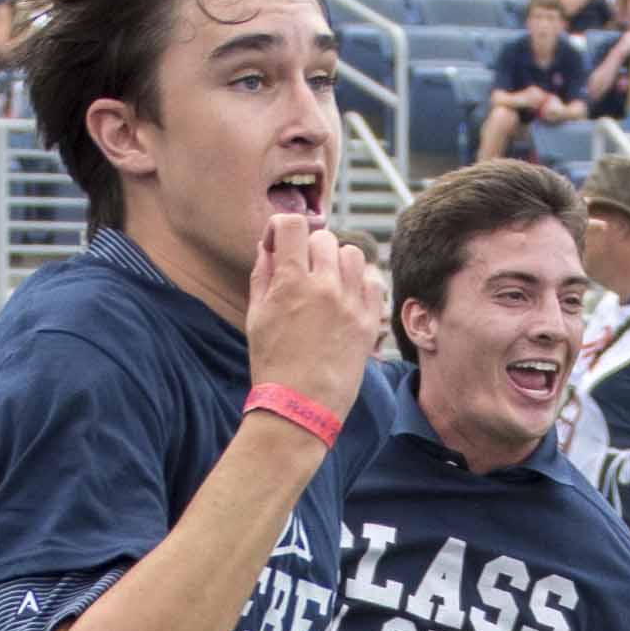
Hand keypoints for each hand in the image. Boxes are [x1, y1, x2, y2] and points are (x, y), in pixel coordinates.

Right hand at [243, 204, 388, 402]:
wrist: (301, 406)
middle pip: (323, 238)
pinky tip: (348, 296)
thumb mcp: (256, 317)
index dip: (283, 227)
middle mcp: (325, 286)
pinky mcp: (368, 321)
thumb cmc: (273, 365)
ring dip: (338, 261)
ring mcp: (350, 303)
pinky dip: (361, 281)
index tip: (280, 243)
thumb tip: (269, 248)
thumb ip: (263, 276)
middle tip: (302, 271)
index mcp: (291, 282)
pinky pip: (373, 281)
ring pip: (352, 254)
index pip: (293, 224)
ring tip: (328, 282)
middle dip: (309, 249)